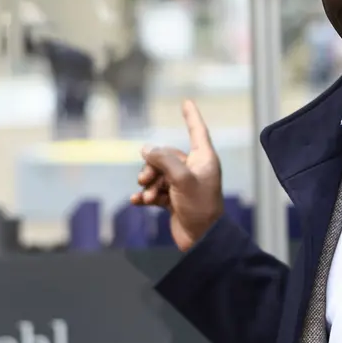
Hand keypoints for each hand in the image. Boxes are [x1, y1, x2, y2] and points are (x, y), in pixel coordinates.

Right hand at [131, 99, 223, 250]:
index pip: (197, 131)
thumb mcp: (182, 179)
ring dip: (149, 183)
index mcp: (204, 159)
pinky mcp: (174, 200)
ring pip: (158, 173)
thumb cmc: (200, 208)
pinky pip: (155, 190)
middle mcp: (194, 169)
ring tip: (147, 194)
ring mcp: (183, 185)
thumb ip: (164, 160)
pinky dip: (146, 195)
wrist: (201, 240)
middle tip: (146, 179)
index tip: (186, 102)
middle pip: (167, 156)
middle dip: (153, 166)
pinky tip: (137, 201)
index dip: (191, 116)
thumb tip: (146, 149)